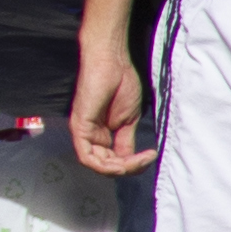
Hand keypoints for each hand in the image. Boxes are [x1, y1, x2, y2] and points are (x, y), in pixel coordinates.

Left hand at [71, 35, 152, 175]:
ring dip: (120, 168)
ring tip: (139, 159)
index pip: (112, 161)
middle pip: (105, 166)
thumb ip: (125, 141)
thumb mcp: (128, 120)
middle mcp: (89, 135)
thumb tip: (130, 160)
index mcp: (100, 134)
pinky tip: (125, 160)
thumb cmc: (120, 84)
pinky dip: (107, 165)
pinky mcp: (80, 127)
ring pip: (96, 165)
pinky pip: (87, 157)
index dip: (132, 166)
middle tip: (146, 159)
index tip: (150, 157)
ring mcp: (83, 132)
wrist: (112, 62)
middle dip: (128, 168)